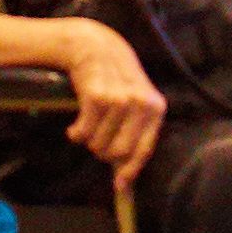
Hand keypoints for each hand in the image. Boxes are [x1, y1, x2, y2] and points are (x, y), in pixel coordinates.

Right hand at [49, 17, 163, 173]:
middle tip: (98, 143)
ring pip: (99, 144)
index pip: (144, 150)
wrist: (95, 46)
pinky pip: (83, 133)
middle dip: (104, 153)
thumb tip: (125, 178)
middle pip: (119, 153)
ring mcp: (119, 100)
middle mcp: (140, 104)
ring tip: (89, 125)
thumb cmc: (117, 79)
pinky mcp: (96, 97)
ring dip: (89, 141)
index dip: (130, 170)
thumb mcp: (136, 99)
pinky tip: (76, 126)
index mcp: (155, 107)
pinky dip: (76, 134)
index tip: (119, 186)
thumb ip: (136, 132)